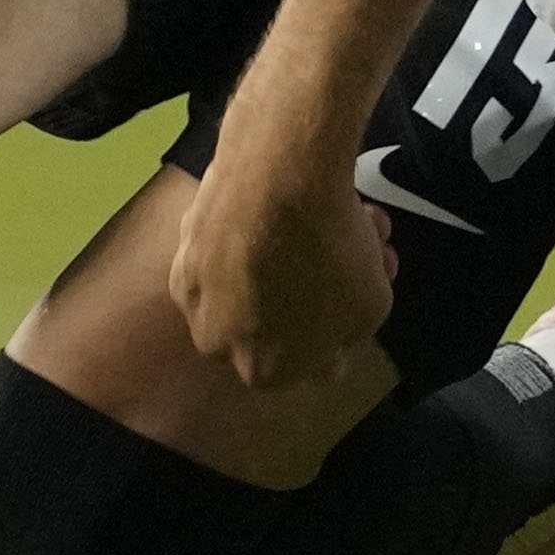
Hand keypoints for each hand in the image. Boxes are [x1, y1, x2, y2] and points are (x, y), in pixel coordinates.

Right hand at [172, 164, 395, 393]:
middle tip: (360, 249)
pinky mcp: (184, 241)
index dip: (339, 327)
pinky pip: (232, 240)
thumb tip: (335, 332)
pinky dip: (258, 224)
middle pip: (279, 319)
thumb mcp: (370, 308)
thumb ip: (350, 329)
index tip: (356, 295)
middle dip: (320, 285)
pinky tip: (294, 199)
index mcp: (264, 373)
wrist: (274, 181)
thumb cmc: (328, 256)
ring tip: (345, 212)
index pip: (309, 365)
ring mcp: (195, 289)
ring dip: (295, 250)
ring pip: (255, 275)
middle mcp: (216, 342)